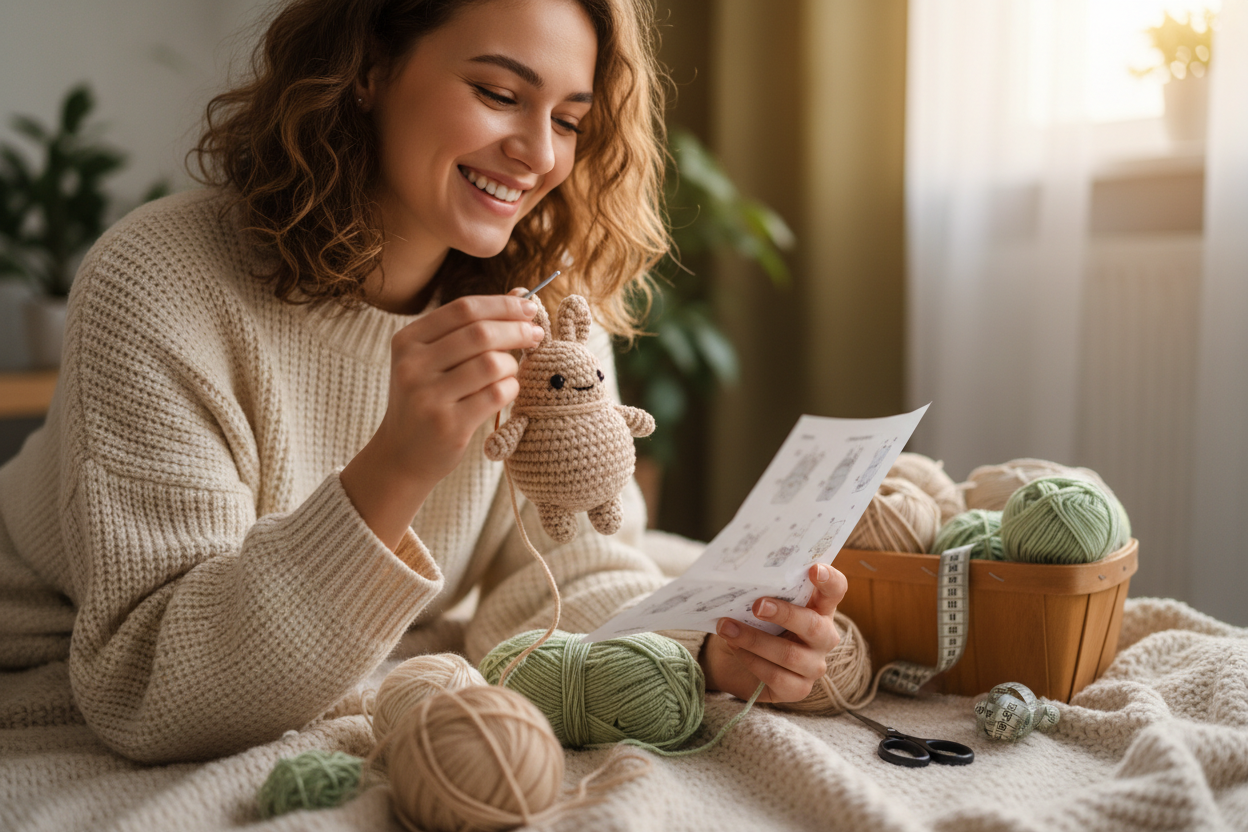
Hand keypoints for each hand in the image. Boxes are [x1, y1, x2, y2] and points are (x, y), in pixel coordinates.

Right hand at [341, 293, 543, 548]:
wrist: (401, 456)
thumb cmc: (427, 400)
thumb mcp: (434, 359)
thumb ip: (472, 327)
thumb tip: (520, 294)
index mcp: (408, 340)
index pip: (464, 309)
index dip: (502, 305)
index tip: (529, 307)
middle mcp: (412, 365)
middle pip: (480, 333)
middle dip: (517, 330)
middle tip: (536, 334)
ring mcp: (428, 396)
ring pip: (492, 364)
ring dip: (513, 365)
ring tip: (513, 371)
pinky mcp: (448, 425)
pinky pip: (496, 395)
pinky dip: (511, 388)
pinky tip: (508, 391)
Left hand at [699, 563, 847, 702]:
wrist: (732, 660)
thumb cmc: (750, 623)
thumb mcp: (758, 603)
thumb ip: (761, 591)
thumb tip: (740, 580)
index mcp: (819, 608)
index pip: (835, 590)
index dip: (829, 580)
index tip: (813, 569)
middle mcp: (823, 637)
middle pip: (814, 626)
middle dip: (785, 614)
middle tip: (757, 605)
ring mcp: (813, 665)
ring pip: (790, 654)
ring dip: (754, 639)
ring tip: (727, 627)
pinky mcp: (798, 689)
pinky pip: (776, 676)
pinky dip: (751, 660)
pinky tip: (734, 647)